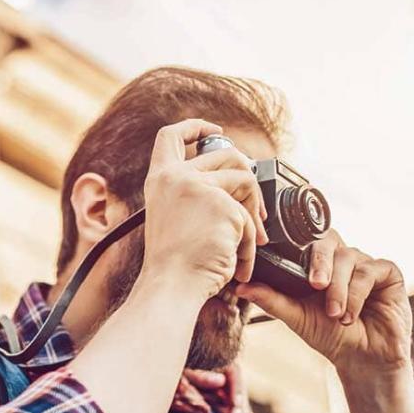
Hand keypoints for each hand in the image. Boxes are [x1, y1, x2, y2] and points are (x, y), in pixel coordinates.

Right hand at [137, 119, 268, 301]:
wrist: (172, 286)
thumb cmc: (174, 264)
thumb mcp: (174, 216)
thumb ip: (194, 193)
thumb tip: (237, 177)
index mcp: (160, 180)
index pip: (172, 136)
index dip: (194, 126)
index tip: (213, 129)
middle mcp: (177, 177)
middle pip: (226, 153)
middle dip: (247, 179)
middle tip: (253, 209)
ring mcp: (200, 188)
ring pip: (246, 181)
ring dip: (253, 213)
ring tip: (249, 242)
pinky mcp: (223, 205)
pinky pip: (251, 217)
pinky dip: (249, 243)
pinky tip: (240, 262)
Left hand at [233, 229, 412, 382]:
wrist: (362, 359)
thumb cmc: (329, 336)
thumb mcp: (296, 317)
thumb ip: (271, 299)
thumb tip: (241, 287)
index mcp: (319, 264)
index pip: (308, 240)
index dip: (298, 245)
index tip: (286, 263)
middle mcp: (343, 259)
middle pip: (329, 241)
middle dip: (320, 263)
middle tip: (315, 285)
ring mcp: (366, 263)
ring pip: (349, 259)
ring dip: (340, 289)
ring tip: (335, 314)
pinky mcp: (388, 272)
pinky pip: (371, 271)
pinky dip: (358, 293)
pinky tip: (351, 315)